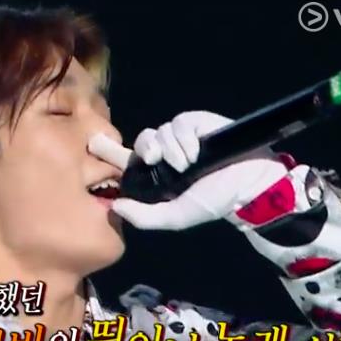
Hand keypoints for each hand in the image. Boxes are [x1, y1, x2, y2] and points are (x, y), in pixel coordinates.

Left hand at [89, 111, 288, 230]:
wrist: (248, 185)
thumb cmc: (214, 201)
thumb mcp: (176, 216)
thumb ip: (145, 217)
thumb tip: (116, 206)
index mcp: (158, 175)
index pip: (128, 161)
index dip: (110, 151)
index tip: (92, 143)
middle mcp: (167, 154)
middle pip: (142, 142)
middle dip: (145, 149)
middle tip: (155, 160)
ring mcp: (181, 137)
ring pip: (160, 133)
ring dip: (172, 149)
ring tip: (188, 164)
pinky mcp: (196, 123)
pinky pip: (178, 124)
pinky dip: (184, 138)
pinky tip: (195, 151)